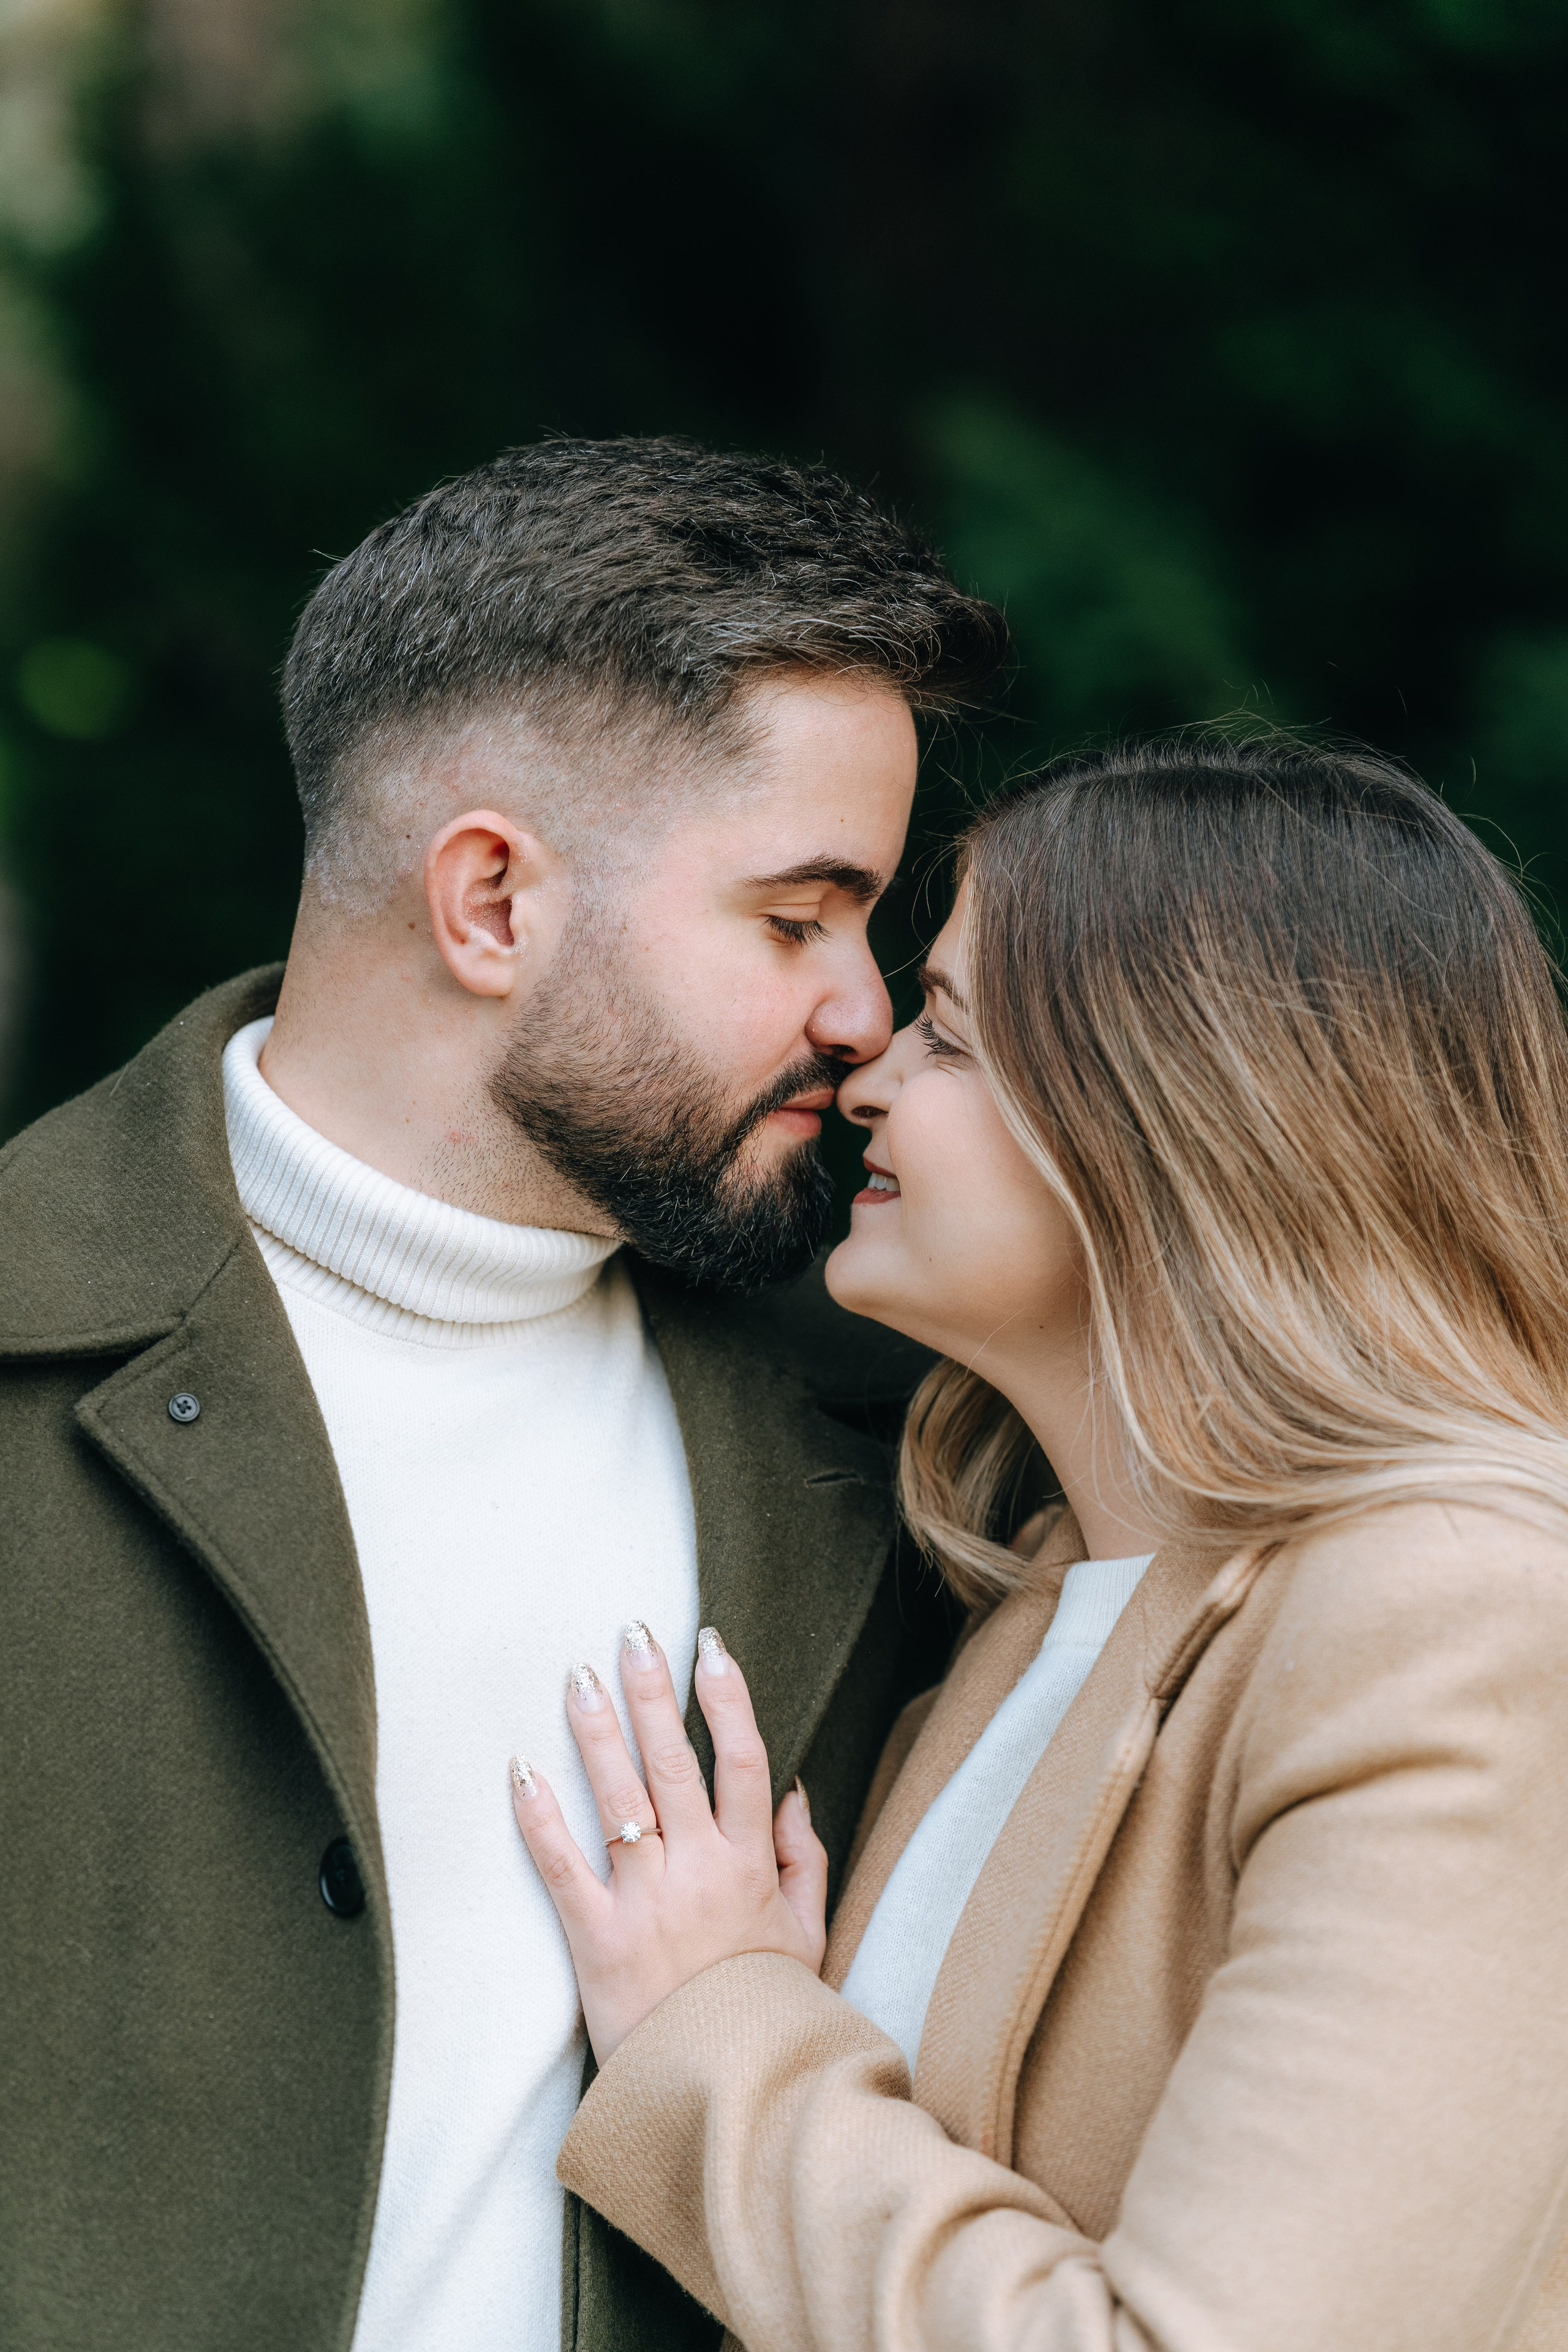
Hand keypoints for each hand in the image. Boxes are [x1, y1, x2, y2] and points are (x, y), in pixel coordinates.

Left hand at [510, 1624, 828, 2061]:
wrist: (729, 2091)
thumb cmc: (767, 2009)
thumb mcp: (808, 1932)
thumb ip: (803, 1858)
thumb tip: (792, 1791)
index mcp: (749, 1863)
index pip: (742, 1758)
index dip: (727, 1695)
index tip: (709, 1644)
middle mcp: (700, 1870)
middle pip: (676, 1761)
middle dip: (653, 1692)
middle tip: (633, 1632)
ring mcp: (648, 1902)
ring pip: (621, 1799)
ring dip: (597, 1732)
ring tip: (578, 1676)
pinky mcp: (598, 1940)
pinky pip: (563, 1867)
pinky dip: (539, 1817)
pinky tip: (521, 1768)